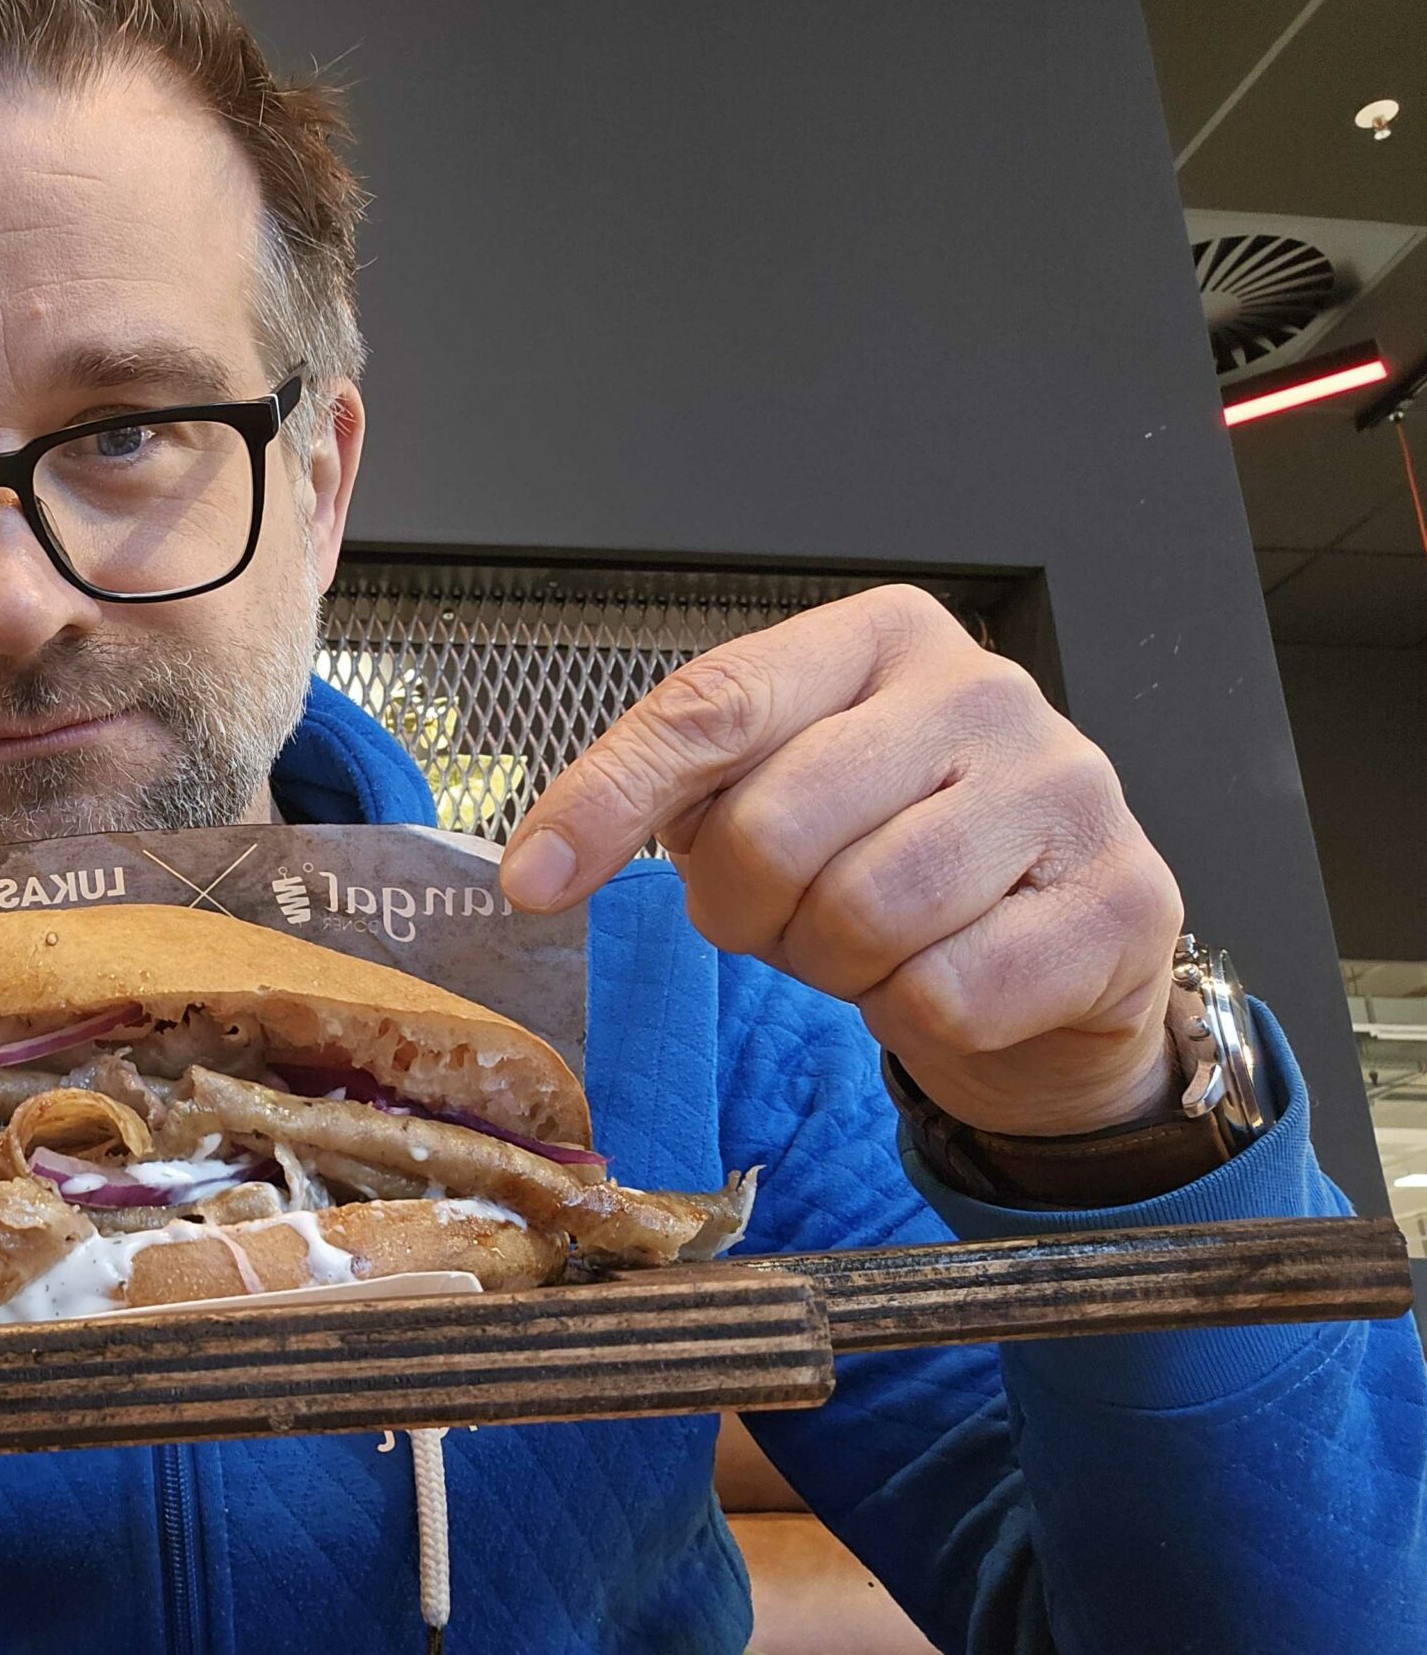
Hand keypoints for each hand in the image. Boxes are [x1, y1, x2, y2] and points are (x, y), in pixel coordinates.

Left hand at [498, 584, 1183, 1137]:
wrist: (1057, 950)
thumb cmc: (894, 855)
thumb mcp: (780, 795)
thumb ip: (685, 791)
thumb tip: (543, 863)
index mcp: (879, 639)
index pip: (713, 705)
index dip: (608, 797)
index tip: (534, 879)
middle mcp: (981, 690)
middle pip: (772, 828)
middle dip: (741, 909)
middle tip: (774, 921)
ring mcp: (1065, 789)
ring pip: (860, 917)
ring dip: (831, 966)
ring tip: (865, 944)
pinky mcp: (1120, 900)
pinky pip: (944, 993)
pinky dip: (914, 1015)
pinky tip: (947, 977)